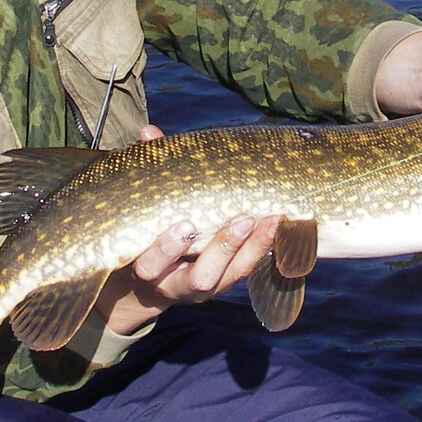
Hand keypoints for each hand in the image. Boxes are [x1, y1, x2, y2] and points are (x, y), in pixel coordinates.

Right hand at [98, 124, 279, 334]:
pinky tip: (280, 224)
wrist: (151, 285)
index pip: (151, 265)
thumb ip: (147, 174)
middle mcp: (178, 285)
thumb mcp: (142, 214)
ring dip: (253, 247)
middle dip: (222, 249)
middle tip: (240, 222)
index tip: (185, 225)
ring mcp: (207, 288)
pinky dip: (265, 247)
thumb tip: (147, 133)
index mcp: (147, 269)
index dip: (167, 249)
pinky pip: (250, 269)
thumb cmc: (146, 234)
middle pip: (202, 278)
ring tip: (270, 219)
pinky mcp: (228, 283)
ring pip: (232, 276)